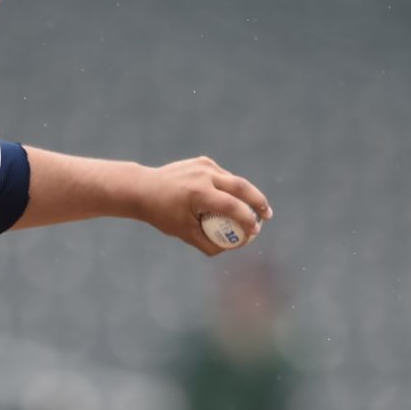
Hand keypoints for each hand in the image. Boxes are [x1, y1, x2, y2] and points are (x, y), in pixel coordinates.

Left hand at [138, 156, 272, 256]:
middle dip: (258, 201)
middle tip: (267, 215)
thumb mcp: (184, 234)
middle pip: (241, 186)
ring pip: (233, 181)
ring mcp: (204, 166)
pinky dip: (228, 188)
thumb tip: (232, 248)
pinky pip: (222, 177)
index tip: (255, 231)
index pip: (232, 206)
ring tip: (252, 210)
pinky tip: (229, 199)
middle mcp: (204, 175)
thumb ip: (208, 244)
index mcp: (198, 193)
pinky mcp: (203, 162)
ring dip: (245, 195)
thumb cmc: (162, 215)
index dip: (247, 219)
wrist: (143, 188)